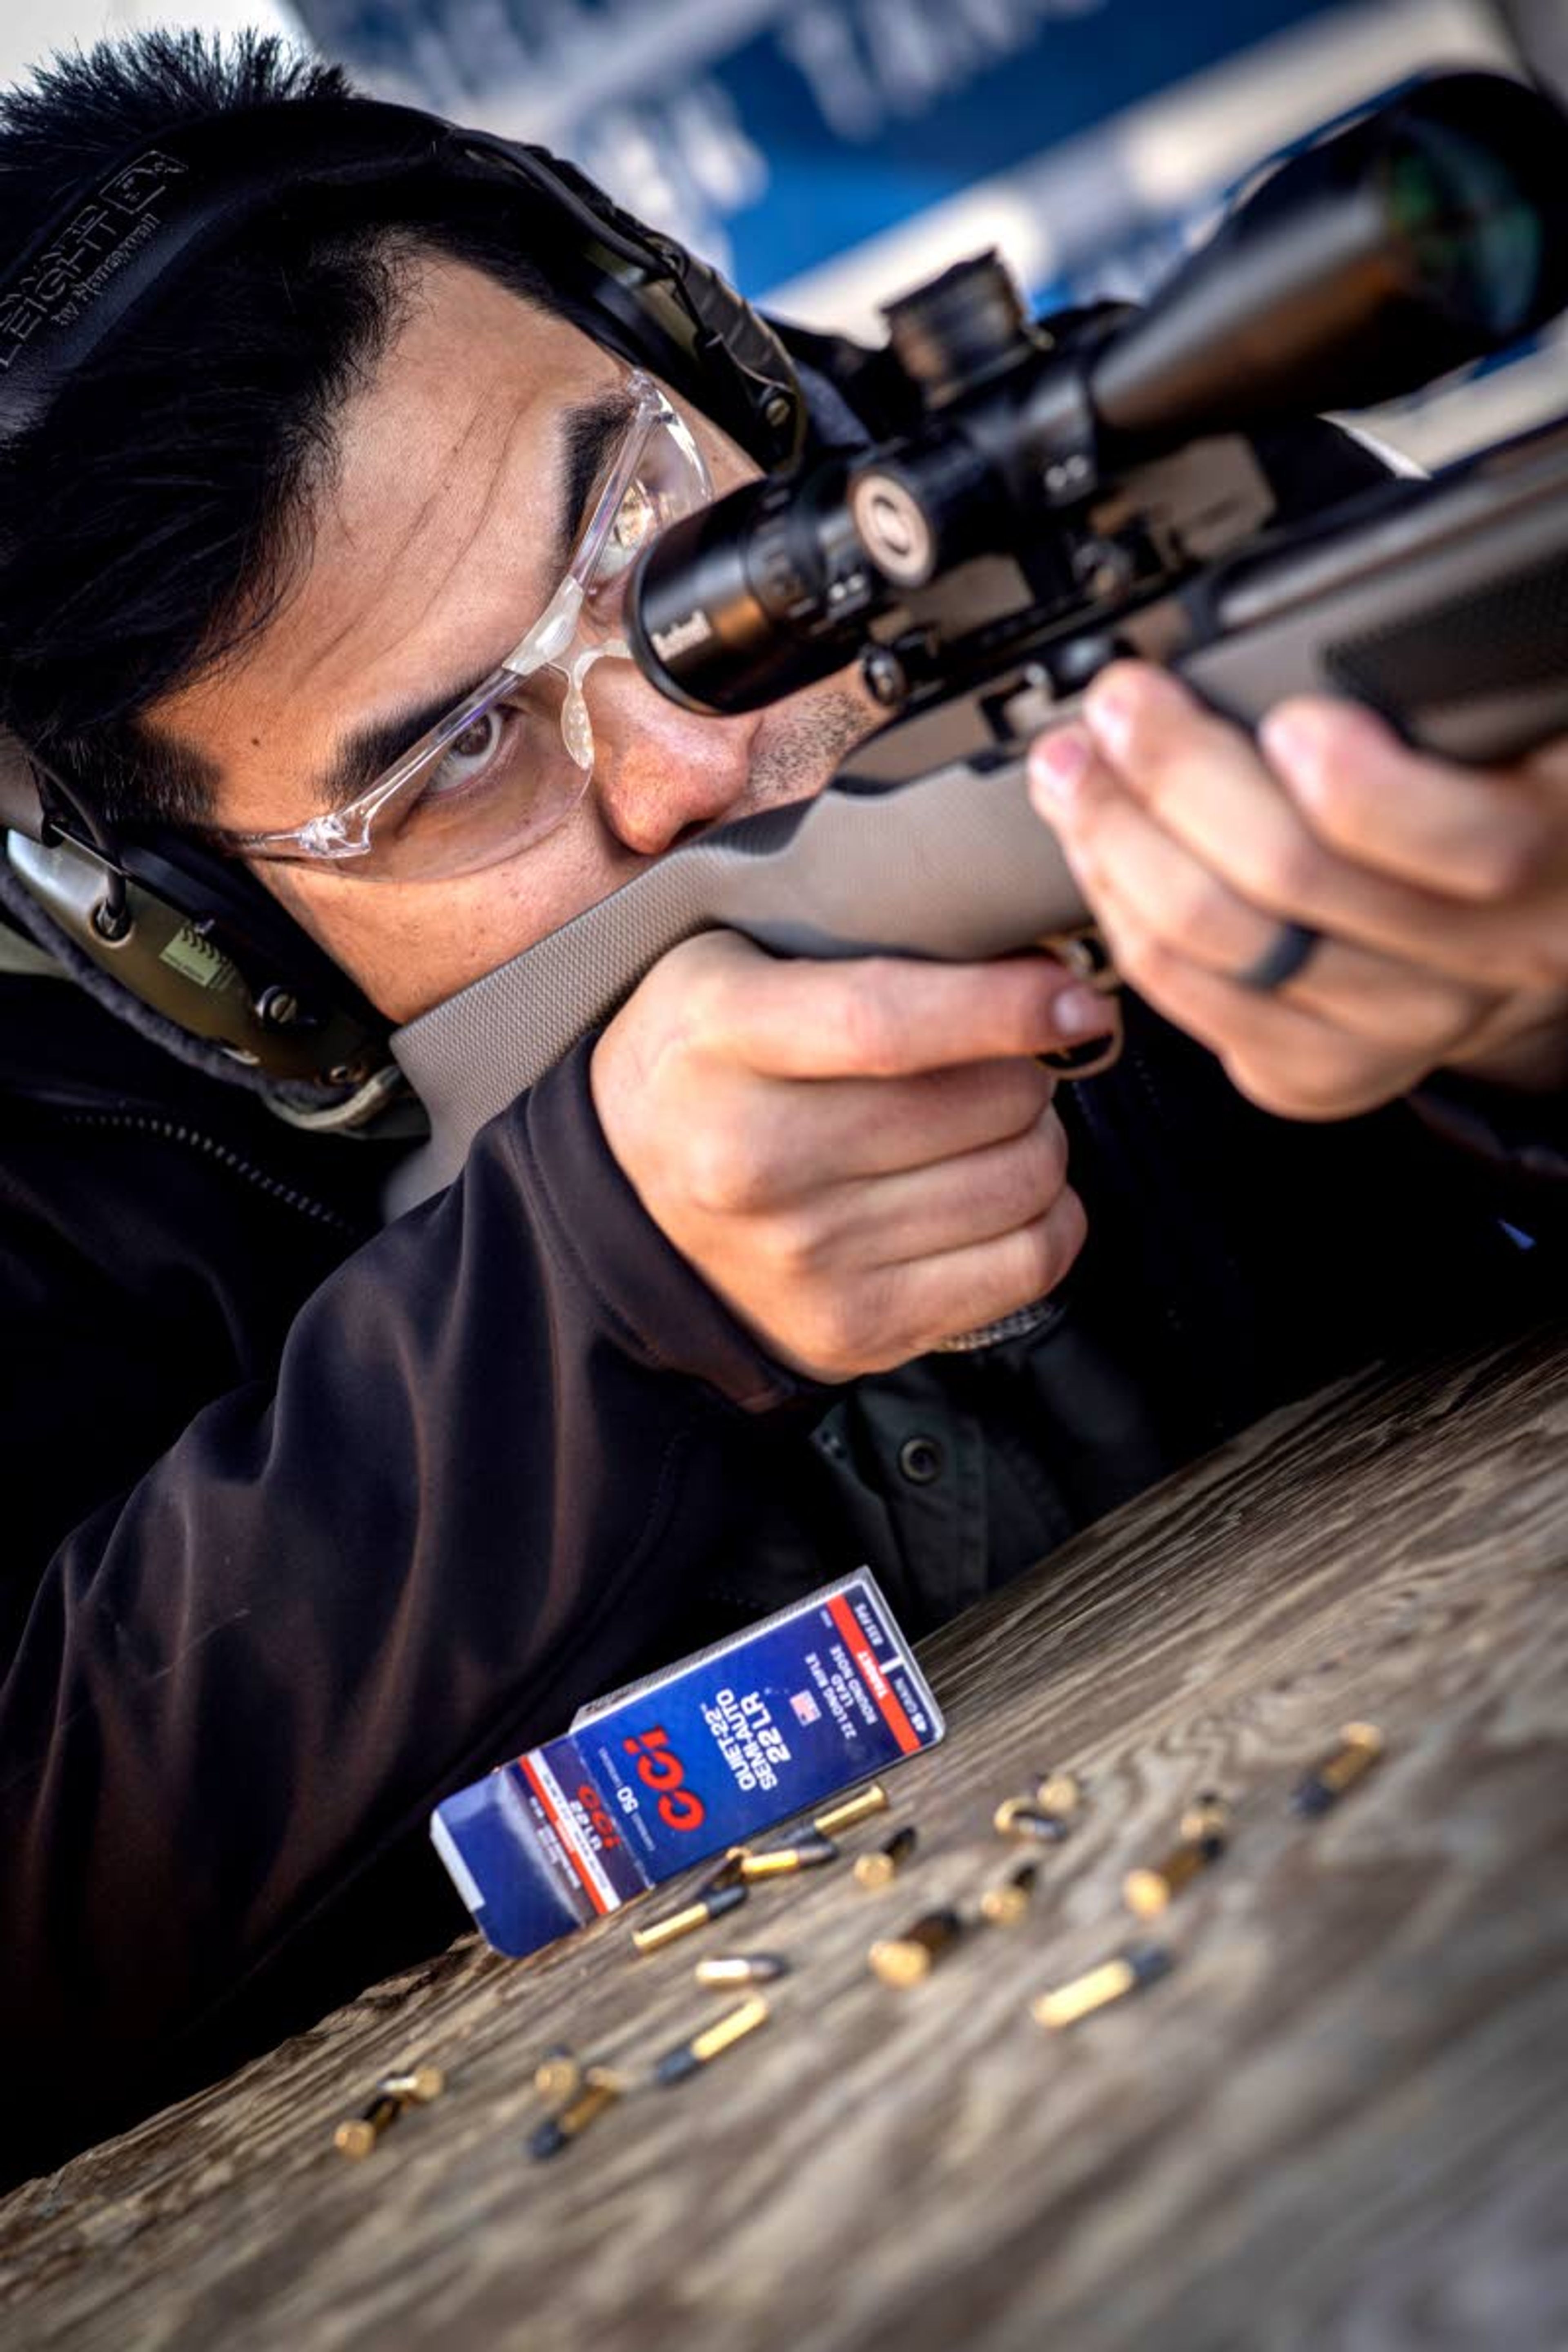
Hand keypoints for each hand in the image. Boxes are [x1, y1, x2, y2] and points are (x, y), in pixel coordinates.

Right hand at [591, 933, 1114, 1380]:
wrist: (624, 1206)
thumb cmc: (709, 1061)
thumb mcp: (732, 964)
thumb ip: (859, 945)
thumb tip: (1036, 957)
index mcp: (719, 1040)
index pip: (884, 1023)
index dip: (1002, 1007)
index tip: (1076, 995)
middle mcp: (754, 1160)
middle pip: (981, 1104)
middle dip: (1026, 1068)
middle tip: (996, 1060)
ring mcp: (805, 1257)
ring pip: (1022, 1180)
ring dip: (1035, 1141)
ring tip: (985, 1126)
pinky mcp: (856, 1328)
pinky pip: (1028, 1263)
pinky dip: (1045, 1218)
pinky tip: (999, 1193)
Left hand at [1028, 661, 1567, 1119]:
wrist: (1519, 923)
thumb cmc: (1501, 788)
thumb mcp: (1512, 720)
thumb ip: (1451, 687)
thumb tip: (1315, 640)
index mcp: (1556, 849)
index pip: (1472, 844)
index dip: (1363, 788)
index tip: (1287, 718)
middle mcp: (1490, 959)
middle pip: (1295, 881)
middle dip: (1176, 777)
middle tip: (1120, 706)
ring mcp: (1404, 1026)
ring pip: (1220, 946)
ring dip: (1119, 843)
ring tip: (1075, 769)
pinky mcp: (1329, 1073)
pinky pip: (1194, 1005)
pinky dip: (1123, 921)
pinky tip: (1099, 857)